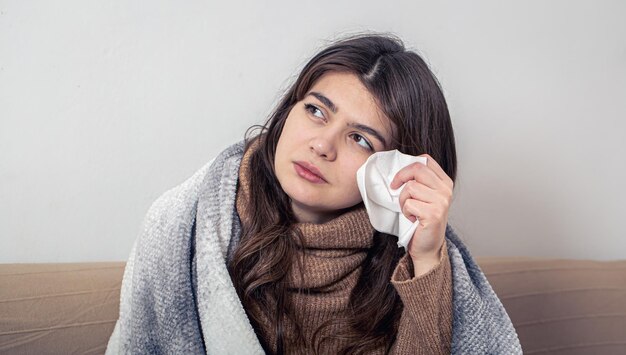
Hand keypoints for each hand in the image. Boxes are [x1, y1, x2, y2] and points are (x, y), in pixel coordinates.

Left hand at [389, 154, 453, 269]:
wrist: (428, 248)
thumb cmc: (421, 221)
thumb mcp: (423, 196)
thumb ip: (418, 181)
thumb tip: (399, 168)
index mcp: (445, 182)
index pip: (425, 160)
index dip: (407, 167)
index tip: (399, 179)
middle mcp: (446, 190)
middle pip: (417, 169)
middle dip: (401, 178)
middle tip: (395, 190)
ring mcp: (442, 201)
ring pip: (410, 187)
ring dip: (402, 200)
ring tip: (408, 210)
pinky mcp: (434, 214)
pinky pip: (409, 203)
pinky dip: (405, 211)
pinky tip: (412, 219)